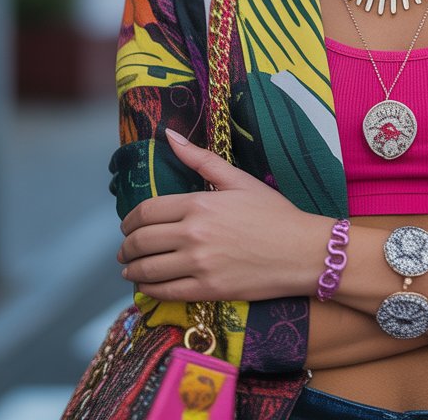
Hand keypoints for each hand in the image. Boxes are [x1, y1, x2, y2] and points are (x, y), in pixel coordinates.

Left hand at [117, 129, 326, 301]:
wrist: (302, 251)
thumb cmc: (274, 213)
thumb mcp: (239, 180)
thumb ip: (200, 159)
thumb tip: (170, 136)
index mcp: (199, 204)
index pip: (146, 212)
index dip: (130, 220)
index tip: (128, 225)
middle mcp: (193, 234)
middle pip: (141, 241)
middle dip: (126, 246)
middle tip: (125, 249)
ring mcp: (199, 265)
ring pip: (147, 269)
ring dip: (131, 269)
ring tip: (130, 268)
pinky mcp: (207, 291)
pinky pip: (164, 293)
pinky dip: (148, 290)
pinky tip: (147, 286)